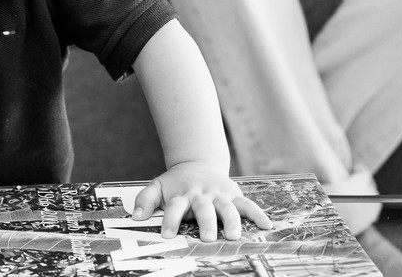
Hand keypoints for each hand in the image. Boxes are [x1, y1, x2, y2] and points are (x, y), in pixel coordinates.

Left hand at [132, 164, 272, 241]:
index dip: (170, 220)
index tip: (167, 234)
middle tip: (208, 237)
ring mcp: (219, 194)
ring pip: (227, 207)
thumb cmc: (177, 183)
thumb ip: (145, 199)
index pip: (174, 207)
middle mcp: (201, 194)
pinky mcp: (233, 194)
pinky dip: (258, 214)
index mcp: (182, 194)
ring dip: (231, 221)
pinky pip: (247, 204)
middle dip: (206, 222)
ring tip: (233, 235)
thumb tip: (135, 216)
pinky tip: (266, 225)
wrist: (197, 163)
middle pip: (204, 208)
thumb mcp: (158, 186)